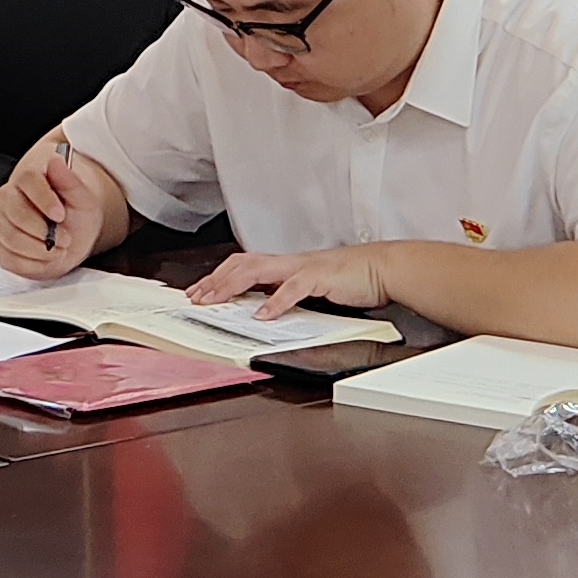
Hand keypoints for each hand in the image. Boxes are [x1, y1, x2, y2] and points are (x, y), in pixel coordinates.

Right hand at [0, 140, 124, 277]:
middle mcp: (8, 197)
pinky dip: (32, 264)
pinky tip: (45, 258)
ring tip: (57, 249)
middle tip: (65, 238)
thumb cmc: (73, 211)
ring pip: (11, 238)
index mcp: (28, 178)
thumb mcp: (82, 197)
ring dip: (40, 250)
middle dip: (44, 232)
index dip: (44, 199)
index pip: (28, 181)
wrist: (70, 230)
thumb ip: (69, 180)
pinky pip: (8, 258)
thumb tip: (56, 161)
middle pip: (16, 213)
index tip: (60, 214)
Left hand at [194, 244, 396, 321]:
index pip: (242, 265)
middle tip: (196, 297)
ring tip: (215, 300)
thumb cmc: (349, 278)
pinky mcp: (320, 276)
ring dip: (233, 285)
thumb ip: (287, 294)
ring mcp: (302, 267)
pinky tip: (263, 315)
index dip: (218, 277)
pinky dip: (276, 302)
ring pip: (258, 270)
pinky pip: (293, 288)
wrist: (381, 268)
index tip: (198, 291)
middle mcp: (288, 263)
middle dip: (215, 280)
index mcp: (285, 265)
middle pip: (241, 264)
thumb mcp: (311, 287)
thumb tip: (263, 308)